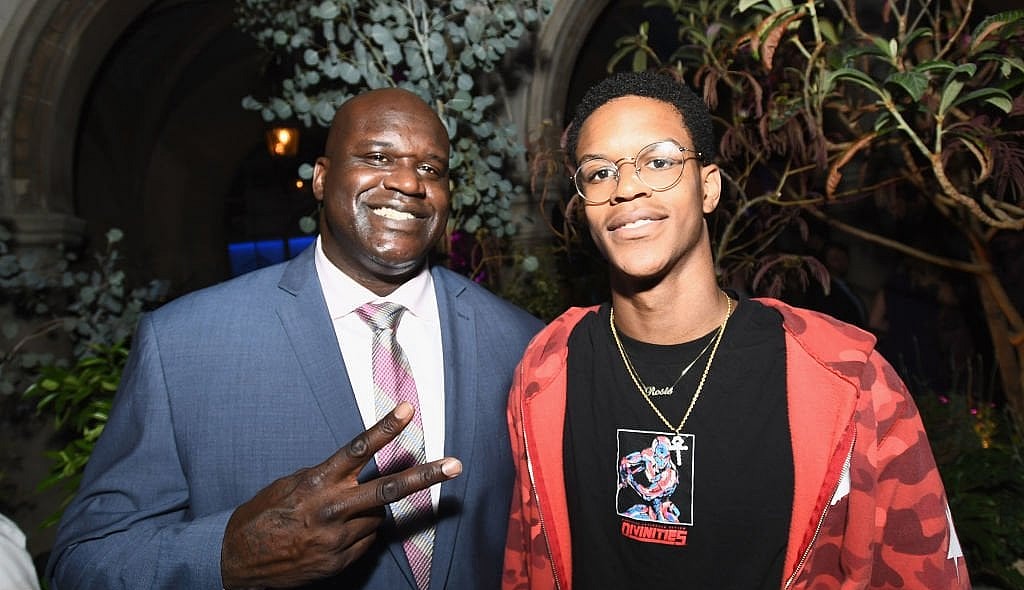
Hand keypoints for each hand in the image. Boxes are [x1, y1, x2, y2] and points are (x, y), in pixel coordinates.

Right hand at [220, 402, 461, 588]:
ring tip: (335, 516)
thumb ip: (327, 477)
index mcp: (318, 482)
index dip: (385, 428)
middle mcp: (333, 509)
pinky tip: (333, 534)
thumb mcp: (290, 485)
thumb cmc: (263, 515)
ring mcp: (339, 538)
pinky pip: (365, 540)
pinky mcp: (340, 560)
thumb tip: (357, 474)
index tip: (409, 408)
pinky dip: (358, 533)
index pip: (359, 449)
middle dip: (426, 476)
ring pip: (377, 516)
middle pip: (389, 489)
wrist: (238, 561)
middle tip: (456, 464)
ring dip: (368, 511)